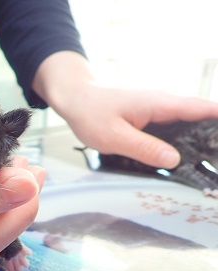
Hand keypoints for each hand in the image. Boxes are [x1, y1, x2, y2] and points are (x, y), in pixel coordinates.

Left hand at [34, 51, 217, 168]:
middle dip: (214, 136)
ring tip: (210, 162)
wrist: (75, 99)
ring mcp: (159, 110)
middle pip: (201, 117)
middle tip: (216, 161)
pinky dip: (185, 140)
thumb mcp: (114, 137)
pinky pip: (176, 128)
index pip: (202, 109)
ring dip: (202, 139)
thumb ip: (144, 148)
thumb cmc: (90, 114)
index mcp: (160, 104)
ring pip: (190, 123)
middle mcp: (164, 104)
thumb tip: (174, 160)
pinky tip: (187, 157)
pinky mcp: (152, 118)